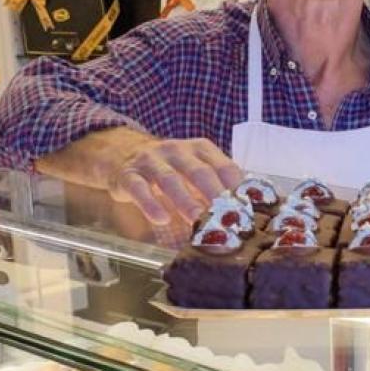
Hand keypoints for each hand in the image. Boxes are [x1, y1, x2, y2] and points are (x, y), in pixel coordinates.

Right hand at [106, 136, 242, 226]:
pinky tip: (161, 218)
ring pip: (170, 179)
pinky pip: (139, 188)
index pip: (224, 166)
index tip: (247, 209)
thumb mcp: (195, 170)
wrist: (123, 153)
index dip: (237, 188)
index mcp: (200, 149)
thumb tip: (243, 215)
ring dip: (185, 201)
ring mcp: (152, 160)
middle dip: (214, 195)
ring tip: (197, 221)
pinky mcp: (129, 174)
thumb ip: (216, 187)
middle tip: (226, 217)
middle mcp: (177, 150)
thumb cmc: (170, 168)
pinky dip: (150, 203)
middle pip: (199, 172)